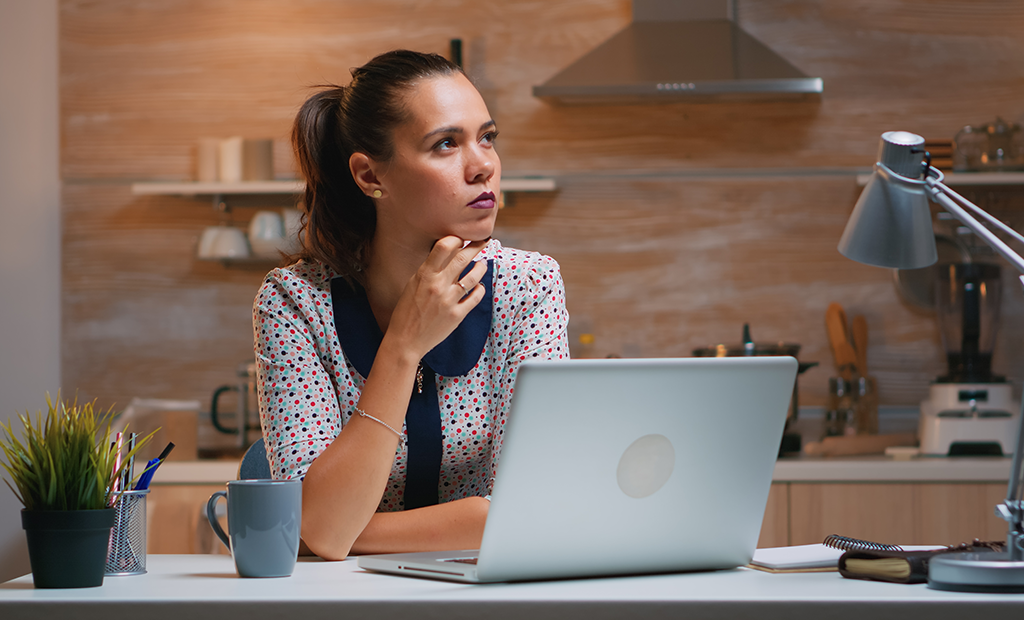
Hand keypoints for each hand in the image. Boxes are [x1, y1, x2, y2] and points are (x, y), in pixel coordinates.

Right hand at [385, 236, 487, 358]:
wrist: (405, 340)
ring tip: (482, 264)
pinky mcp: (457, 315)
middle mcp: (438, 285)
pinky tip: (478, 286)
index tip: (462, 238)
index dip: (456, 238)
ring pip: (473, 276)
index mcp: (424, 275)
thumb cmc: (406, 311)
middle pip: (463, 258)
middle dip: (477, 245)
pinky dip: (479, 289)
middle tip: (485, 239)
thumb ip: (430, 270)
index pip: (444, 246)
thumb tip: (448, 253)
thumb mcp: (413, 284)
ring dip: (481, 267)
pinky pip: (475, 297)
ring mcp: (449, 300)